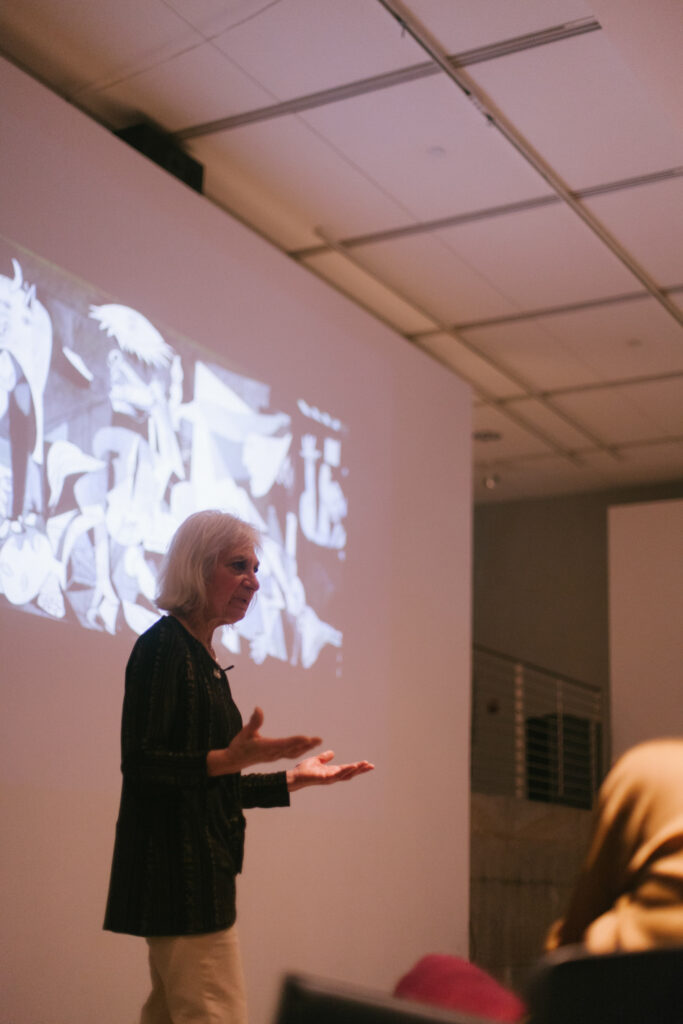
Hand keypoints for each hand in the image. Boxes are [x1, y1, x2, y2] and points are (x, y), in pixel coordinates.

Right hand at [207, 707, 321, 775]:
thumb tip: (258, 708)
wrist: (233, 761)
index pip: (284, 744)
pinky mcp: (274, 757)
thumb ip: (253, 722)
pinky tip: (306, 746)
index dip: (296, 741)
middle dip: (306, 745)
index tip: (307, 738)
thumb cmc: (238, 745)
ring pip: (293, 753)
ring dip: (306, 748)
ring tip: (317, 742)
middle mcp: (272, 753)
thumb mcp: (244, 733)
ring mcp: (274, 757)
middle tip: (319, 740)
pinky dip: (300, 750)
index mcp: (266, 747)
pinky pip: (290, 755)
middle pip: (293, 749)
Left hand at [286, 750, 374, 791]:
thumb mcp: (316, 760)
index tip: (367, 764)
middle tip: (372, 766)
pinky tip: (352, 766)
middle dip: (361, 770)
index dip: (357, 767)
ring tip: (365, 765)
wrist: (294, 776)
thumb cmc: (304, 770)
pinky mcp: (325, 778)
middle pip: (350, 773)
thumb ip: (325, 757)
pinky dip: (346, 770)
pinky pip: (337, 775)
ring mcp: (330, 778)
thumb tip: (333, 753)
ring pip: (346, 774)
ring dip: (356, 769)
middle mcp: (333, 776)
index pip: (347, 769)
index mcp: (332, 771)